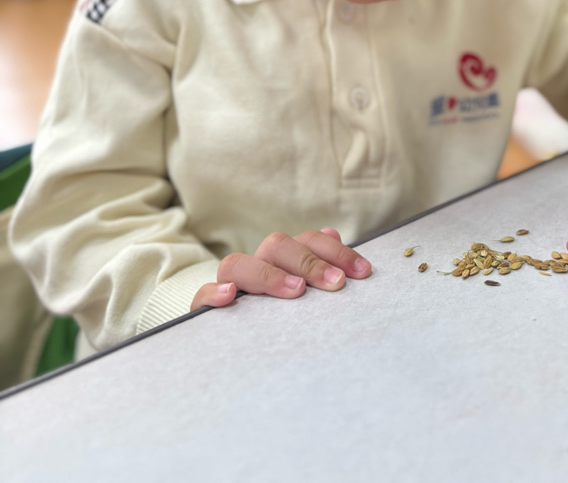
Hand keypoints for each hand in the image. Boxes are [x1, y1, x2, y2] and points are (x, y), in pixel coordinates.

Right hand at [190, 227, 371, 310]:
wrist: (233, 339)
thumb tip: (333, 233)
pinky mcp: (205, 309)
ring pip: (237, 264)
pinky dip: (213, 293)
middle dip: (310, 262)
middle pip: (277, 245)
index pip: (309, 241)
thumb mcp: (301, 288)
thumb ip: (318, 262)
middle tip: (336, 284)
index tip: (362, 272)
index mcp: (283, 258)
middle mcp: (257, 264)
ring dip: (268, 274)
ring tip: (296, 290)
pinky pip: (201, 296)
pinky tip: (229, 296)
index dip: (336, 252)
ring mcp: (229, 284)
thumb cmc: (279, 313)